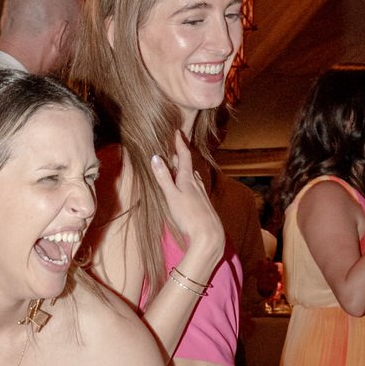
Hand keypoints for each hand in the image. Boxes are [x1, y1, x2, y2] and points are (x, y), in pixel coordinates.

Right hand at [149, 132, 224, 274]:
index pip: (184, 156)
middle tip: (175, 147)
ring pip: (193, 176)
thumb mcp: (171, 196)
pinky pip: (195, 186)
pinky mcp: (203, 204)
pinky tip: (190, 188)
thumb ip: (163, 178)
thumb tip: (155, 157)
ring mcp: (201, 194)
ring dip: (186, 169)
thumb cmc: (188, 215)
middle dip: (181, 156)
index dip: (180, 144)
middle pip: (189, 165)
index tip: (177, 131)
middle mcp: (197, 184)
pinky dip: (189, 181)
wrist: (208, 234)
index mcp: (188, 179)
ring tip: (179, 166)